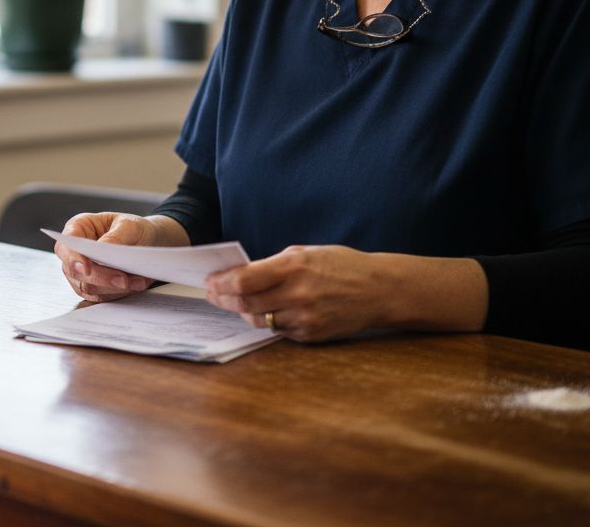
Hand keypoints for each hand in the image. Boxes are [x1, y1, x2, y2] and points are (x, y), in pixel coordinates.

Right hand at [55, 212, 160, 301]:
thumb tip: (104, 248)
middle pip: (75, 272)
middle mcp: (75, 252)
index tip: (86, 268)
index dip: (72, 258)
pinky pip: (100, 296)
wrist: (145, 241)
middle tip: (123, 279)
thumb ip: (115, 236)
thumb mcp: (129, 225)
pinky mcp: (92, 287)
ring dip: (113, 288)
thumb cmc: (132, 228)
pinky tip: (135, 285)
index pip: (65, 245)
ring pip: (88, 287)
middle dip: (100, 277)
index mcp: (78, 228)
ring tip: (137, 281)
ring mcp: (80, 272)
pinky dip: (119, 293)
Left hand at [205, 245, 386, 341]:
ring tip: (234, 302)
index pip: (243, 281)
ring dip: (243, 311)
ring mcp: (304, 319)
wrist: (379, 290)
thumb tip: (240, 275)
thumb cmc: (341, 265)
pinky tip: (264, 311)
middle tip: (212, 294)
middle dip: (223, 299)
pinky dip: (267, 320)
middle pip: (245, 304)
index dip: (221, 283)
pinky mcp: (310, 335)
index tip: (210, 281)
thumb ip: (273, 264)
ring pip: (259, 320)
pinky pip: (278, 330)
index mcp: (294, 268)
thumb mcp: (306, 253)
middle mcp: (297, 295)